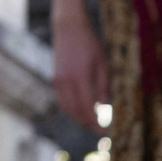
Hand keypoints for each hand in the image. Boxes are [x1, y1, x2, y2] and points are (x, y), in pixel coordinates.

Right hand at [53, 18, 109, 132]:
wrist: (69, 28)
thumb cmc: (89, 44)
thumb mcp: (102, 64)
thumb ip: (103, 87)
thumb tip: (105, 108)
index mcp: (81, 78)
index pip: (89, 109)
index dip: (97, 124)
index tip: (106, 133)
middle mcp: (67, 82)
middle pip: (77, 112)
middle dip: (89, 124)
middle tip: (101, 130)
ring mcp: (58, 81)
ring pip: (67, 109)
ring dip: (79, 118)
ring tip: (92, 122)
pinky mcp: (55, 78)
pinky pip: (62, 101)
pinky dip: (71, 109)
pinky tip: (81, 110)